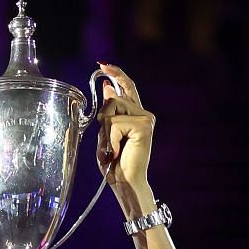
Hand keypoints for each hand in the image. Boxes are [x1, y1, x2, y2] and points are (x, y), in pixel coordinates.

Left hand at [94, 63, 154, 201]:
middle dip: (103, 120)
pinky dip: (110, 138)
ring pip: (112, 109)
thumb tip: (108, 87)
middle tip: (109, 144)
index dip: (116, 74)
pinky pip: (114, 122)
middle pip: (113, 98)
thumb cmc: (114, 163)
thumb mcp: (106, 133)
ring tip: (114, 148)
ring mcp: (146, 118)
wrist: (125, 183)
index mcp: (136, 115)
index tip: (103, 65)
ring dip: (105, 131)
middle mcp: (144, 114)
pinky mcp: (144, 125)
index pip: (127, 87)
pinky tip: (118, 150)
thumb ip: (109, 112)